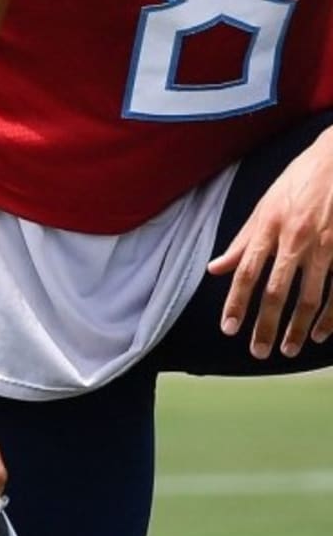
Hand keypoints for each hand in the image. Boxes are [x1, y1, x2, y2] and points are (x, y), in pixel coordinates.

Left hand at [207, 132, 332, 358]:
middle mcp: (294, 239)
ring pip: (309, 298)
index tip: (228, 329)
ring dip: (296, 328)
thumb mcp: (263, 206)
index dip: (236, 303)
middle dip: (264, 325)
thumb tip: (214, 268)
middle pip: (275, 291)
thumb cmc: (297, 183)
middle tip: (257, 352)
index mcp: (267, 226)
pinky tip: (319, 335)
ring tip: (285, 349)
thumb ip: (242, 241)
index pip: (246, 272)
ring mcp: (325, 247)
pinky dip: (330, 318)